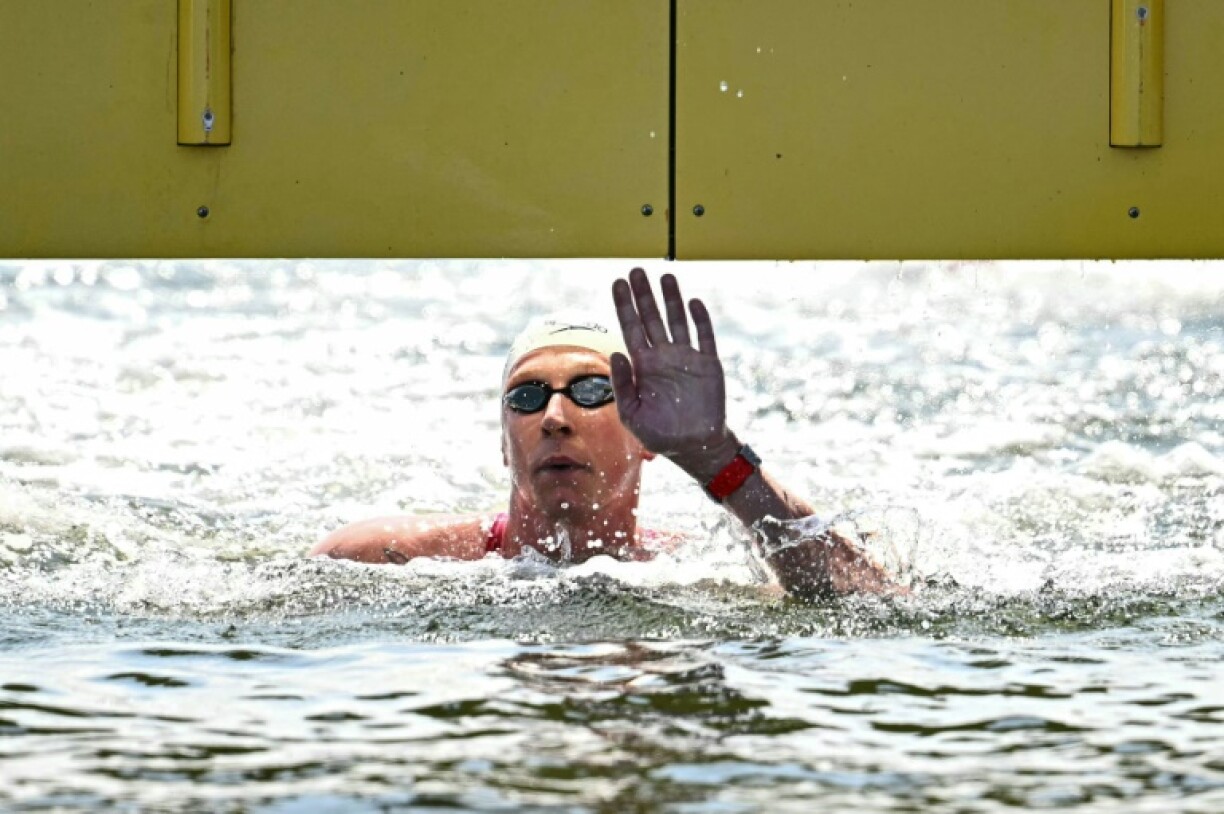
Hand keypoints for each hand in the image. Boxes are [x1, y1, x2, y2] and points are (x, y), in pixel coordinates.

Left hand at [610, 269, 738, 479]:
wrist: (693, 446)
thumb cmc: (659, 433)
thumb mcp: (631, 414)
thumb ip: (622, 384)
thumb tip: (617, 353)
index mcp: (643, 366)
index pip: (631, 327)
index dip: (624, 305)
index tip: (618, 282)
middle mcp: (663, 356)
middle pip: (651, 318)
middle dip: (644, 295)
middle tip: (636, 271)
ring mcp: (686, 358)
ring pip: (677, 321)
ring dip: (671, 299)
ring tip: (665, 276)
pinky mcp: (708, 365)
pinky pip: (704, 337)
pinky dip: (700, 320)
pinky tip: (692, 303)